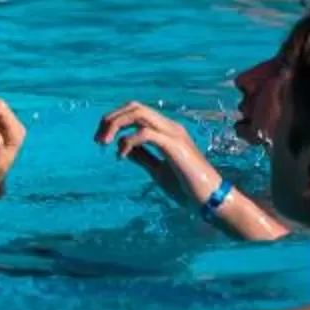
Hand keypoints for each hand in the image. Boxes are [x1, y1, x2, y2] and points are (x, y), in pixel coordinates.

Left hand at [97, 102, 224, 205]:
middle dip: (111, 118)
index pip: (136, 111)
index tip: (100, 139)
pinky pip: (145, 134)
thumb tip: (123, 147)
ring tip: (104, 143)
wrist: (212, 201)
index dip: (114, 120)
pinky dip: (127, 141)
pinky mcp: (175, 147)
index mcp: (167, 131)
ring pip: (138, 114)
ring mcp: (174, 135)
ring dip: (115, 125)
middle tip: (98, 139)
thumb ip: (142, 157)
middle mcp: (170, 127)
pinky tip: (121, 156)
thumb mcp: (157, 170)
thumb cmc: (188, 188)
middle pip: (134, 107)